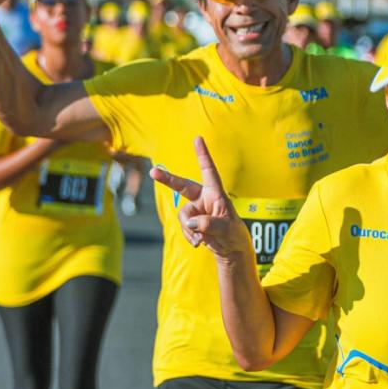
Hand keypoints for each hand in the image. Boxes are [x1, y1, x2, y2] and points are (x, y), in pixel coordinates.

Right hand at [150, 137, 250, 257]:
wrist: (231, 249)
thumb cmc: (234, 235)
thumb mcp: (226, 229)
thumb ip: (208, 224)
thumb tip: (190, 223)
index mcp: (216, 193)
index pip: (209, 171)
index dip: (203, 155)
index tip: (198, 139)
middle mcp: (204, 198)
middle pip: (183, 185)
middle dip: (167, 180)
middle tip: (153, 172)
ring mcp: (196, 210)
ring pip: (183, 216)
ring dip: (189, 229)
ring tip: (201, 239)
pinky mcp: (191, 222)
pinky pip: (183, 227)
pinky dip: (189, 236)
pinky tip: (199, 242)